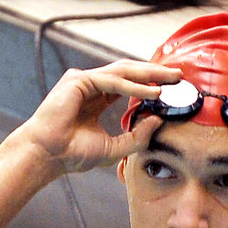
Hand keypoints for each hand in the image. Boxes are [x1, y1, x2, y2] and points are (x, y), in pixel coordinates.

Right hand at [24, 60, 180, 175]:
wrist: (49, 155)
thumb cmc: (74, 154)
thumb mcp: (115, 148)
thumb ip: (137, 136)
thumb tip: (159, 120)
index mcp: (97, 99)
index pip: (129, 86)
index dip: (151, 84)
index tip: (172, 88)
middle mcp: (91, 86)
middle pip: (129, 73)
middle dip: (155, 73)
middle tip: (179, 75)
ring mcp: (84, 81)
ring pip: (123, 72)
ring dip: (149, 74)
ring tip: (171, 79)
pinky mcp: (78, 81)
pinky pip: (112, 80)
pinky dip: (134, 86)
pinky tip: (151, 92)